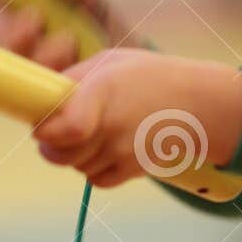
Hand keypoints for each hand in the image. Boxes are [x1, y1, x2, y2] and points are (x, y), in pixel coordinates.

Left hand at [31, 49, 241, 188]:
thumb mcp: (110, 63)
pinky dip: (95, 166)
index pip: (61, 128)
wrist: (200, 105)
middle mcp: (112, 125)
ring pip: (74, 165)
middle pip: (57, 153)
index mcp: (102, 91)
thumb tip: (41, 101)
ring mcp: (123, 151)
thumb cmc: (149, 76)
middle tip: (58, 128)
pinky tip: (109, 146)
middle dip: (51, 143)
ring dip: (75, 152)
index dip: (44, 130)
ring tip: (96, 129)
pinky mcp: (132, 170)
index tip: (43, 122)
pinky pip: (96, 178)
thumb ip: (73, 80)